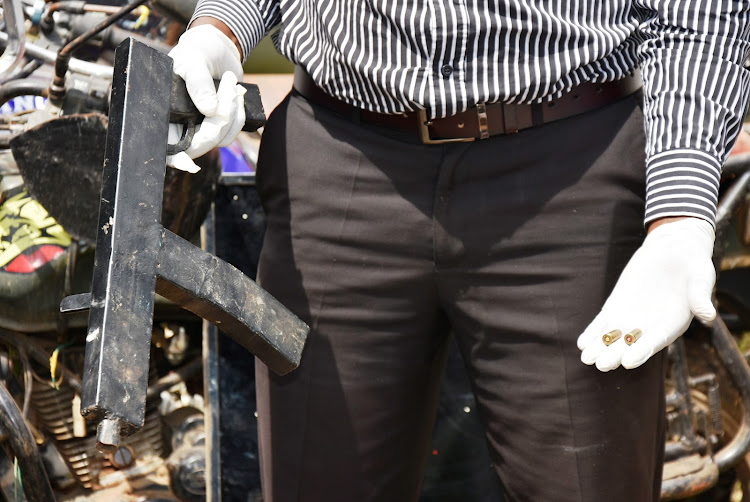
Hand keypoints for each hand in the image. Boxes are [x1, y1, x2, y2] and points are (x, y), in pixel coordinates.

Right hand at [167, 24, 245, 171]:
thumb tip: (210, 110)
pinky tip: (236, 93)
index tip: (188, 164)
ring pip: (220, 139)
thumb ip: (198, 83)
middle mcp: (180, 126)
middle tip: (228, 86)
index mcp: (163, 113)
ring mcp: (200, 128)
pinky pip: (232, 132)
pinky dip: (239, 114)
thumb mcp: (191, 61)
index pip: (166, 147)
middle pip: (201, 144)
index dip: (176, 160)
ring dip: (233, 112)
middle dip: (220, 119)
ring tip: (230, 82)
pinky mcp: (218, 126)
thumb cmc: (194, 52)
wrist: (214, 47)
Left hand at [577, 217, 715, 370]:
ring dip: (600, 347)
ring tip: (586, 358)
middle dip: (615, 355)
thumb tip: (709, 315)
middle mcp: (651, 326)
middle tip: (602, 364)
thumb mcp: (701, 276)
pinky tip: (582, 343)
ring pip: (613, 337)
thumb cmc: (693, 264)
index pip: (655, 341)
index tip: (628, 362)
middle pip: (630, 345)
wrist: (674, 250)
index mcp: (673, 324)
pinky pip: (603, 323)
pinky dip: (593, 332)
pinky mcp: (617, 306)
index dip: (642, 351)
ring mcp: (632, 318)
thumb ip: (700, 296)